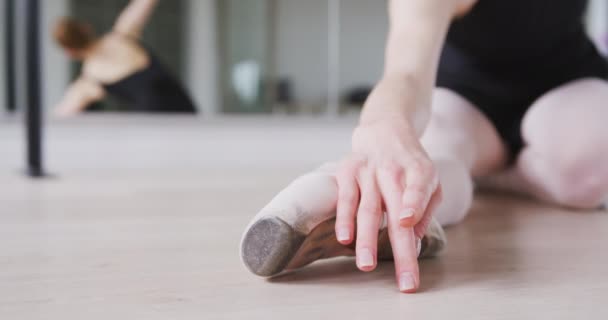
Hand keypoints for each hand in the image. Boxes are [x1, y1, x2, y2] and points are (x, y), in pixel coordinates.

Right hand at [334, 118, 441, 292]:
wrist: (385, 130)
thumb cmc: (411, 164)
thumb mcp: (430, 180)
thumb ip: (426, 208)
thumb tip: (415, 237)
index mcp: (420, 172)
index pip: (418, 188)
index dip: (412, 204)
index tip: (406, 223)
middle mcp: (393, 171)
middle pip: (393, 212)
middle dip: (400, 249)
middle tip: (405, 280)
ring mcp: (368, 171)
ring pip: (367, 209)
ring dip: (366, 239)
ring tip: (366, 265)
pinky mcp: (348, 171)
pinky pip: (345, 198)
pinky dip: (343, 218)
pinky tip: (344, 238)